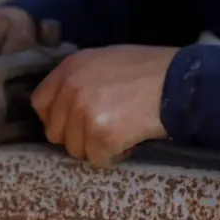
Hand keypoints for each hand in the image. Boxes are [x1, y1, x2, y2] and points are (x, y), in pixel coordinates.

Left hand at [31, 45, 178, 167]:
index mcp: (69, 68)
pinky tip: (130, 140)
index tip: (74, 123)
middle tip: (103, 129)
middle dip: (77, 135)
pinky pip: (97, 159)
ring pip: (75, 149)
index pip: (40, 104)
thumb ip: (81, 78)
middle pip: (55, 131)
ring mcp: (83, 113)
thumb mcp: (106, 60)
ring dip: (96, 147)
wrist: (179, 83)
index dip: (57, 117)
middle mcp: (70, 89)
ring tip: (121, 131)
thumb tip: (65, 102)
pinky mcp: (100, 135)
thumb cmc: (148, 70)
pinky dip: (114, 155)